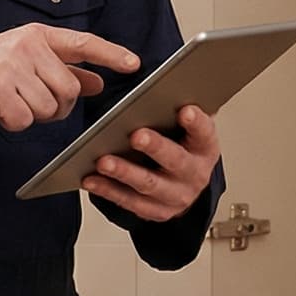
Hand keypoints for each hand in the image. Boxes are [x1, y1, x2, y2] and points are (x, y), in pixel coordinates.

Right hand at [0, 25, 139, 132]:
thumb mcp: (26, 60)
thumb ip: (63, 69)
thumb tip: (96, 82)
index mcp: (36, 36)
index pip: (82, 42)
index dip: (110, 54)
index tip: (133, 63)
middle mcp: (26, 47)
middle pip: (69, 90)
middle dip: (59, 106)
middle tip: (36, 103)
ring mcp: (11, 67)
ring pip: (48, 108)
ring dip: (34, 115)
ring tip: (13, 102)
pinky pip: (24, 120)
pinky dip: (14, 123)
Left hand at [81, 103, 221, 222]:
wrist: (185, 183)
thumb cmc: (180, 144)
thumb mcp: (184, 126)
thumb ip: (176, 107)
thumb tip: (162, 84)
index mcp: (204, 147)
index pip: (204, 132)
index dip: (196, 123)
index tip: (185, 110)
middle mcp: (195, 174)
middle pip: (176, 161)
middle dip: (155, 147)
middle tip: (136, 135)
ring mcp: (176, 195)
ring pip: (149, 184)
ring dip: (124, 172)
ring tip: (103, 160)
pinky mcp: (156, 211)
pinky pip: (130, 202)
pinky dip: (109, 191)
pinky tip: (91, 179)